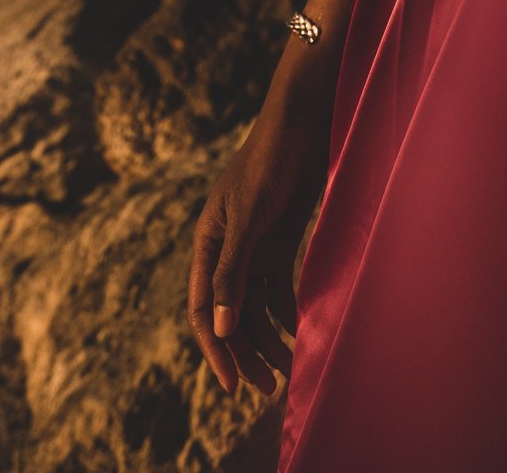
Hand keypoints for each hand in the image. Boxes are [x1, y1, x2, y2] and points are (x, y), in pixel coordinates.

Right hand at [189, 108, 322, 397]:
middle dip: (246, 351)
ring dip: (268, 337)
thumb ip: (232, 272)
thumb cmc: (271, 160)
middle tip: (268, 387)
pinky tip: (300, 331)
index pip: (202, 310)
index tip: (235, 383)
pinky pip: (278, 286)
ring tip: (289, 369)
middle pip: (230, 313)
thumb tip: (220, 327)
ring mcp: (254, 244)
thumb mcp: (248, 217)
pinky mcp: (280, 237)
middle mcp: (226, 249)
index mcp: (207, 243)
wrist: (304, 119)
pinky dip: (286, 310)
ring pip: (255, 304)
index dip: (217, 349)